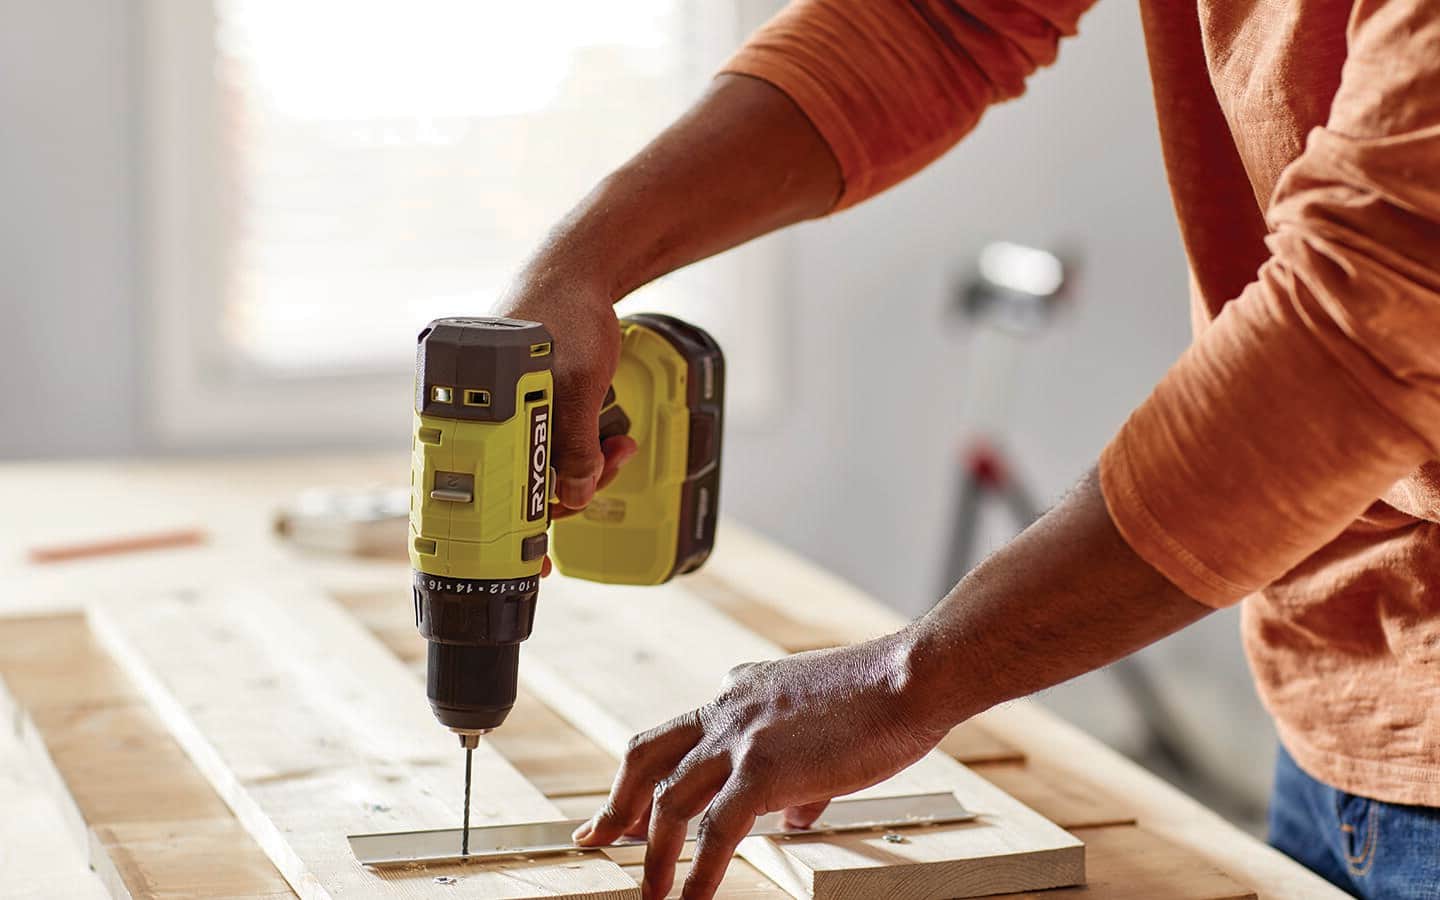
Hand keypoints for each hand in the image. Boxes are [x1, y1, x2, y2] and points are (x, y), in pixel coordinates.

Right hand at [495, 271, 637, 578]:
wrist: (578, 272)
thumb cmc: (569, 314)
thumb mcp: (583, 383)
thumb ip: (577, 445)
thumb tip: (574, 499)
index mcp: (470, 408)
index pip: (476, 487)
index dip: (505, 530)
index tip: (536, 564)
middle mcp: (479, 416)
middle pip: (515, 484)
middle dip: (567, 490)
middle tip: (607, 471)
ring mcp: (503, 414)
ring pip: (539, 469)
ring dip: (585, 469)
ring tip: (621, 446)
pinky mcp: (527, 410)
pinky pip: (549, 448)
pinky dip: (581, 452)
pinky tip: (612, 440)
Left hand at [571, 635, 948, 899]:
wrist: (911, 678)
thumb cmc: (884, 699)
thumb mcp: (825, 727)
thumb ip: (801, 773)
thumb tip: (793, 814)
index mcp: (739, 694)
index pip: (678, 735)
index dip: (649, 775)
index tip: (632, 807)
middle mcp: (727, 709)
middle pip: (646, 755)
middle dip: (617, 802)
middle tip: (596, 837)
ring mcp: (741, 738)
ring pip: (670, 799)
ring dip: (653, 852)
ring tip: (649, 894)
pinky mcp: (764, 769)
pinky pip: (715, 832)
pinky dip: (698, 874)